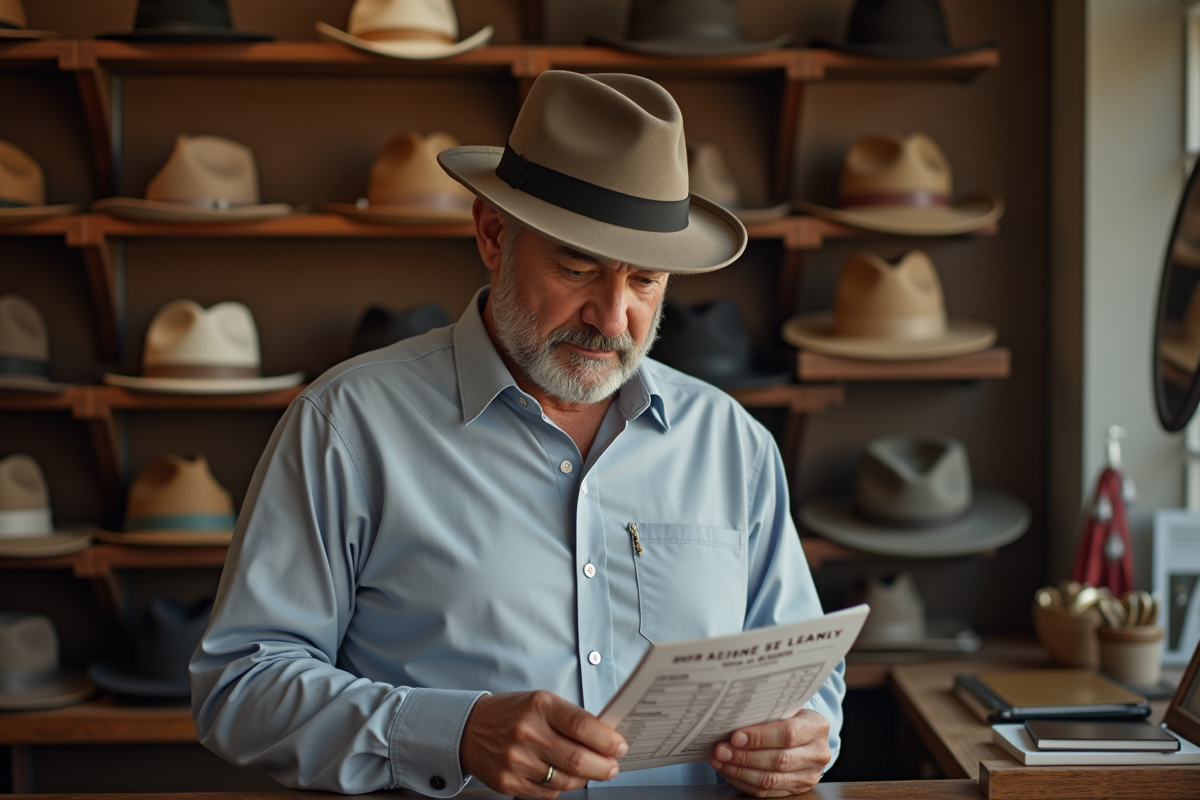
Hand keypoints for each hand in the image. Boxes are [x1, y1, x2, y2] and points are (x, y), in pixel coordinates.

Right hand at [459, 690, 627, 798]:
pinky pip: (548, 793)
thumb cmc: (512, 713)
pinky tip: (564, 776)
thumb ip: (572, 719)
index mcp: (539, 706)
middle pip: (578, 758)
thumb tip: (607, 739)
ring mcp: (517, 760)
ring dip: (585, 779)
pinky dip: (562, 787)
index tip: (620, 747)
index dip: (607, 740)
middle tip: (612, 766)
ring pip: (566, 781)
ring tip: (591, 772)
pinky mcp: (509, 782)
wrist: (470, 729)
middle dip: (604, 766)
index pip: (583, 726)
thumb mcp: (541, 702)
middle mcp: (527, 732)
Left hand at [708, 709, 830, 796]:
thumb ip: (766, 715)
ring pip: (771, 779)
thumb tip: (731, 720)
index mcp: (817, 727)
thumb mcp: (787, 709)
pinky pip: (767, 791)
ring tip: (720, 761)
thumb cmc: (792, 717)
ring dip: (740, 771)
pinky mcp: (797, 789)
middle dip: (744, 756)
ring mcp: (809, 775)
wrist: (809, 736)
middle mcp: (817, 753)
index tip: (735, 737)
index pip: (787, 734)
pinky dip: (743, 782)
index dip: (759, 737)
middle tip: (721, 750)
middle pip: (778, 760)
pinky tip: (729, 771)